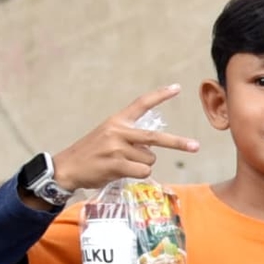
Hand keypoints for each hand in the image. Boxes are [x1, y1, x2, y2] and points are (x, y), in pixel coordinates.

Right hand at [47, 91, 202, 191]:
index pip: (141, 103)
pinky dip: (138, 175)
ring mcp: (116, 148)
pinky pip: (142, 172)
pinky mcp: (116, 165)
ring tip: (122, 164)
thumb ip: (130, 137)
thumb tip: (152, 149)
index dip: (160, 95)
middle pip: (155, 138)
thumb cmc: (92, 153)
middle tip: (196, 146)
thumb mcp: (108, 136)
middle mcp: (118, 131)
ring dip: (142, 166)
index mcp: (117, 121)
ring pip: (149, 160)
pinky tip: (121, 172)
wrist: (67, 167)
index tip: (177, 87)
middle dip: (178, 143)